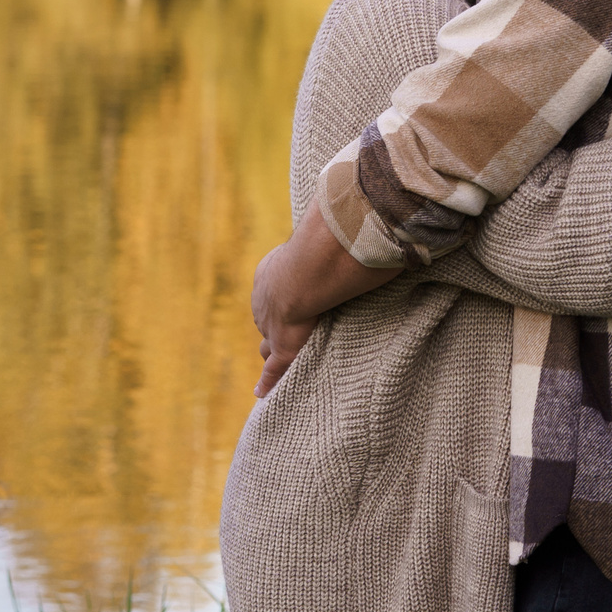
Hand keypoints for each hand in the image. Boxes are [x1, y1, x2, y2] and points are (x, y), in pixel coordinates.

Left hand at [250, 241, 317, 399]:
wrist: (302, 276)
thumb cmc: (315, 252)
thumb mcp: (316, 239)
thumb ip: (329, 236)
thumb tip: (349, 218)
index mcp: (269, 276)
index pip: (271, 292)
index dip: (280, 299)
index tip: (289, 301)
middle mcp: (263, 303)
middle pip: (267, 318)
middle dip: (274, 324)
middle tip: (284, 329)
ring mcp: (270, 327)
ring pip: (267, 344)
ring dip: (271, 351)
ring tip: (274, 360)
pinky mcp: (282, 349)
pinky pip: (272, 371)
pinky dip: (267, 382)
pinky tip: (262, 393)